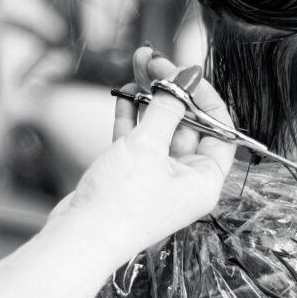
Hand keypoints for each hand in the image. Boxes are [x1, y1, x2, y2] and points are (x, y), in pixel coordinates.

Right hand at [46, 48, 233, 262]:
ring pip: (159, 126)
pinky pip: (137, 138)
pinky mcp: (129, 175)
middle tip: (155, 59)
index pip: (220, 129)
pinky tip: (125, 90)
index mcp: (204, 180)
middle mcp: (185, 179)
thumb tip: (184, 78)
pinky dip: (132, 114)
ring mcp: (156, 177)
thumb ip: (167, 109)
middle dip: (172, 89)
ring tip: (139, 62)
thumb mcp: (148, 147)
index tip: (186, 72)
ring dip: (149, 95)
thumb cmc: (120, 202)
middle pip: (187, 124)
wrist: (77, 238)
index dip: (205, 97)